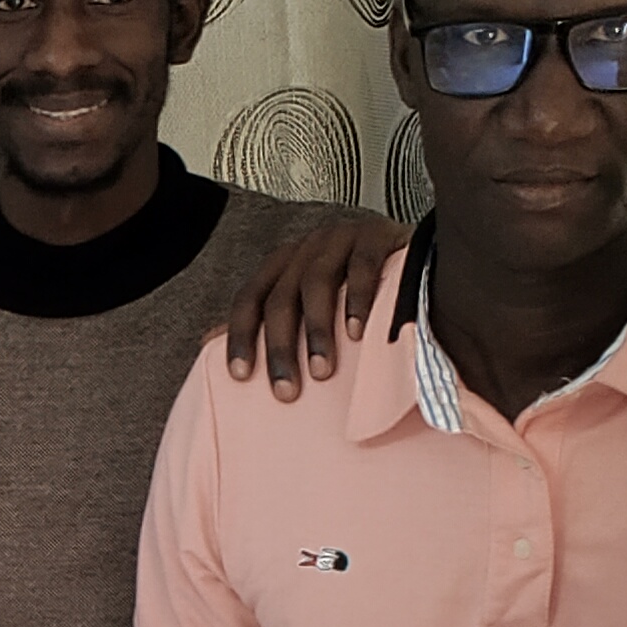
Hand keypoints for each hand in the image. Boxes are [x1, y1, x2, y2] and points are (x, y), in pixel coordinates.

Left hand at [219, 213, 411, 400]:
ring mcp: (341, 237)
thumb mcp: (307, 304)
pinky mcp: (377, 234)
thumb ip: (263, 320)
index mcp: (283, 264)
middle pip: (281, 298)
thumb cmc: (355, 290)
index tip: (239, 377)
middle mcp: (306, 247)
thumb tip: (207, 341)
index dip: (240, 336)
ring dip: (317, 331)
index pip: (249, 298)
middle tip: (286, 393)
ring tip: (322, 371)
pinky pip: (361, 266)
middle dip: (280, 348)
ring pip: (316, 283)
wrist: (418, 256)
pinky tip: (357, 333)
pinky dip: (356, 300)